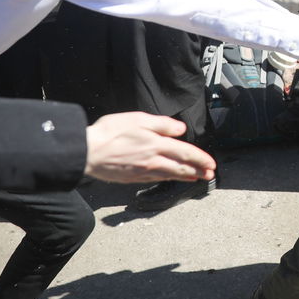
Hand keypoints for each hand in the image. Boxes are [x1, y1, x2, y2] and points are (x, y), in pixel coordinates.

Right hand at [84, 113, 216, 183]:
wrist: (87, 152)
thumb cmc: (109, 132)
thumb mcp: (137, 119)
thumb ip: (162, 124)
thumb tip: (180, 129)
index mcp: (157, 144)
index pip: (186, 153)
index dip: (201, 159)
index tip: (212, 164)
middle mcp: (154, 160)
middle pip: (182, 167)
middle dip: (198, 171)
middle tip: (210, 175)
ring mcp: (144, 171)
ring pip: (171, 175)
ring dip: (187, 177)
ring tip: (197, 178)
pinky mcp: (134, 178)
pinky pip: (157, 179)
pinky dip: (170, 179)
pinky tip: (173, 178)